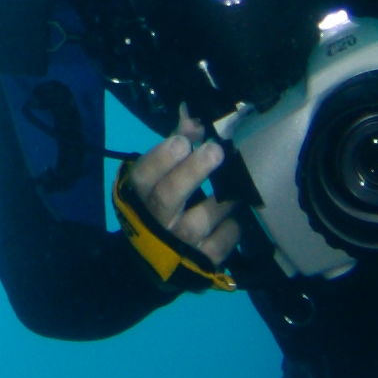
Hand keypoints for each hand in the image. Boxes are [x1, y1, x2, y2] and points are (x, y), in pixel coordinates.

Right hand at [117, 112, 247, 273]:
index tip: (183, 141)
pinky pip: (223, 241)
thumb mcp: (158, 177)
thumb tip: (193, 114)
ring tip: (237, 188)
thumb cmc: (159, 206)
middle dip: (192, 172)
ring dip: (222, 201)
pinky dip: (232, 227)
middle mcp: (156, 220)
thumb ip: (176, 143)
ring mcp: (178, 244)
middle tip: (216, 150)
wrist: (155, 263)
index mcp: (140, 196)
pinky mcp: (202, 262)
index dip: (161, 159)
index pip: (144, 176)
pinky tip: (235, 217)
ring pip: (202, 220)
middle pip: (169, 195)